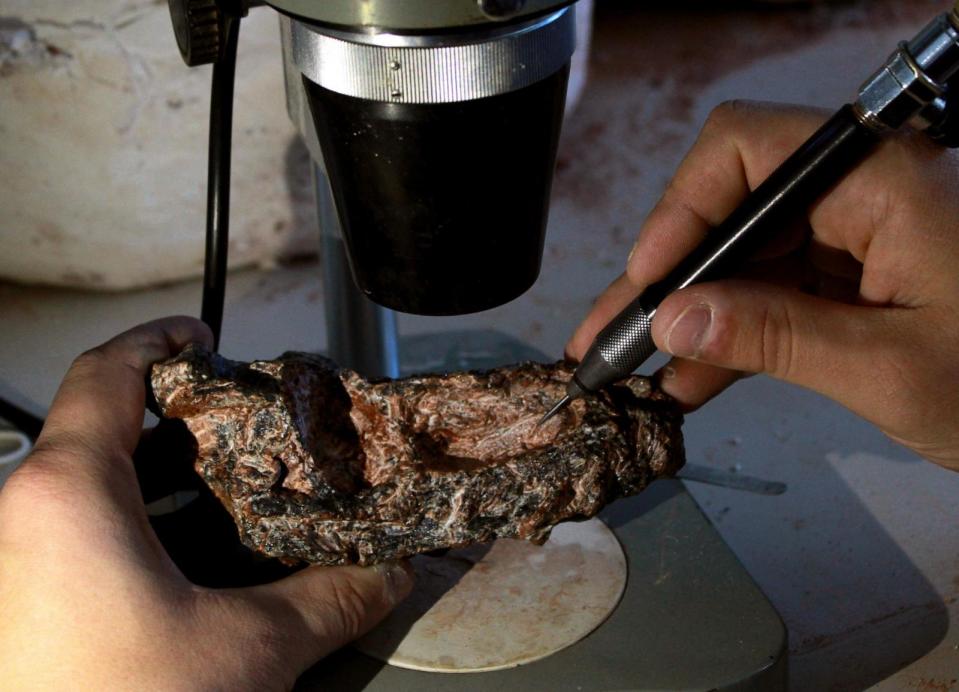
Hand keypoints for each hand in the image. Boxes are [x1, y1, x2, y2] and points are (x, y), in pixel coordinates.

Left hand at [0, 317, 412, 689]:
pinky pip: (71, 542)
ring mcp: (10, 567)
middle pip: (97, 430)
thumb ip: (329, 599)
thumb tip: (389, 574)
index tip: (203, 337)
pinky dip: (129, 534)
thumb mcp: (247, 652)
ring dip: (153, 484)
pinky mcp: (17, 612)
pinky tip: (183, 571)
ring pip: (84, 491)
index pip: (107, 373)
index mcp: (67, 497)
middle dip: (172, 422)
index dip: (160, 340)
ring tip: (223, 497)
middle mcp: (20, 521)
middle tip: (236, 427)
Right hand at [568, 101, 958, 470]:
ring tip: (638, 372)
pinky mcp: (860, 272)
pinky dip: (735, 331)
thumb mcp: (891, 369)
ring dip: (693, 314)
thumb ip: (776, 339)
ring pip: (746, 256)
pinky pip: (776, 289)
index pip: (745, 151)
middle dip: (669, 278)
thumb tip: (673, 322)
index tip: (649, 281)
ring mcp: (860, 234)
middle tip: (610, 336)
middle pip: (733, 209)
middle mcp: (863, 192)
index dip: (680, 210)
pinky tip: (694, 376)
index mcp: (881, 182)